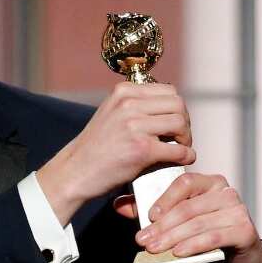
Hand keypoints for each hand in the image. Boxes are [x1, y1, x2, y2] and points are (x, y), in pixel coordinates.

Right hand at [37, 82, 194, 224]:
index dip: (177, 109)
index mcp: (124, 92)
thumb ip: (135, 107)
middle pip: (178, 105)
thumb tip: (168, 109)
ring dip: (186, 138)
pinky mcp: (141, 149)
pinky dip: (186, 156)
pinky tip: (183, 160)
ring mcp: (134, 126)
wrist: (74, 171)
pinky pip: (177, 149)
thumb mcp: (111, 114)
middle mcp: (129, 104)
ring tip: (179, 148)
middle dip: (185, 122)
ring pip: (180, 124)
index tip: (174, 124)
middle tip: (180, 138)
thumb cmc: (95, 148)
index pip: (168, 91)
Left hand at [114, 172, 261, 262]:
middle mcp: (226, 192)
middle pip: (188, 206)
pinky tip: (178, 252)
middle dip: (162, 225)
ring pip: (198, 222)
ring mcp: (237, 210)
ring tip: (154, 248)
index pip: (185, 182)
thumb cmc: (210, 235)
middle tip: (143, 239)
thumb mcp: (182, 222)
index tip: (149, 216)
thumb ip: (154, 212)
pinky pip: (214, 236)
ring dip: (173, 237)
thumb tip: (120, 205)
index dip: (165, 199)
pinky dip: (194, 245)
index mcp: (210, 183)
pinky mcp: (245, 230)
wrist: (243, 259)